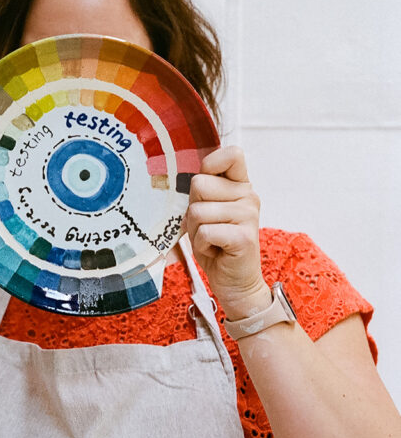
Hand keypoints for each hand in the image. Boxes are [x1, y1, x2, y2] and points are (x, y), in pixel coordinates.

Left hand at [185, 146, 270, 319]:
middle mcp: (248, 196)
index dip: (211, 164)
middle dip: (193, 209)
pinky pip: (204, 232)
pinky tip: (215, 251)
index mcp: (240, 186)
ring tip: (212, 240)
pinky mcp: (243, 237)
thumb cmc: (217, 245)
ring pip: (197, 211)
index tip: (205, 189)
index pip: (232, 154)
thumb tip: (188, 176)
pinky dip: (201, 245)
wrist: (236, 283)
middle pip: (199, 184)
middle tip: (207, 226)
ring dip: (196, 231)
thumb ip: (203, 192)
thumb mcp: (207, 212)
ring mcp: (248, 215)